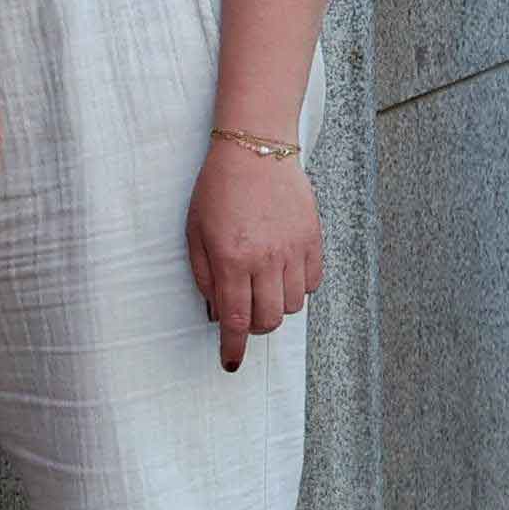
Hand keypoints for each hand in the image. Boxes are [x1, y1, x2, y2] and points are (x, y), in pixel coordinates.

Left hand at [188, 138, 321, 372]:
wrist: (256, 147)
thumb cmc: (218, 188)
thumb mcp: (195, 233)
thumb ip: (205, 277)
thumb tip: (217, 310)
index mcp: (231, 260)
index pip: (236, 321)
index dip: (233, 348)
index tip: (230, 361)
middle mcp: (265, 259)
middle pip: (268, 320)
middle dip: (254, 327)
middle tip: (245, 314)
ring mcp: (293, 248)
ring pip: (292, 305)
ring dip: (276, 306)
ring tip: (264, 286)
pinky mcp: (313, 237)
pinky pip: (313, 281)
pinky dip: (299, 287)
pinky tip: (284, 273)